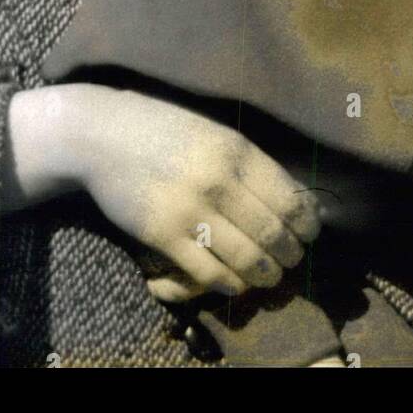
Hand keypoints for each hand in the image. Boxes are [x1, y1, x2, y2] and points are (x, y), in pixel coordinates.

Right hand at [74, 86, 320, 300]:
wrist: (102, 134)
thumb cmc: (161, 129)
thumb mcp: (213, 132)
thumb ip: (249, 161)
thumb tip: (293, 195)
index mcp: (236, 150)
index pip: (290, 198)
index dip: (308, 224)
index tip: (311, 234)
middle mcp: (219, 180)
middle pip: (274, 233)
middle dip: (291, 254)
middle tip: (293, 260)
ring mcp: (190, 210)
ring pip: (247, 259)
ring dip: (266, 275)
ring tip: (269, 276)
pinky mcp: (163, 236)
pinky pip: (210, 272)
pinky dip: (230, 284)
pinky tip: (235, 281)